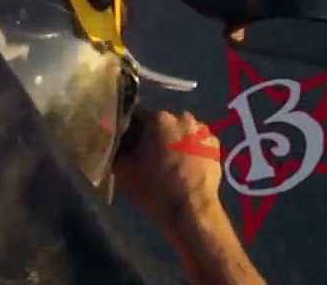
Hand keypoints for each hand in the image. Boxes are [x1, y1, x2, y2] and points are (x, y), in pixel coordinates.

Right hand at [114, 108, 223, 227]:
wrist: (192, 211)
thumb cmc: (155, 189)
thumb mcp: (123, 168)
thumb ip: (114, 145)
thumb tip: (111, 134)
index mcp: (158, 118)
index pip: (135, 114)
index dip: (128, 129)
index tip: (126, 143)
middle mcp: (182, 117)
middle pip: (159, 121)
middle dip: (152, 134)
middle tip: (146, 155)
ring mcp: (202, 130)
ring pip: (179, 130)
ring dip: (172, 140)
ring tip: (168, 162)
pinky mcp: (215, 145)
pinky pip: (195, 141)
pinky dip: (190, 148)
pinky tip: (185, 165)